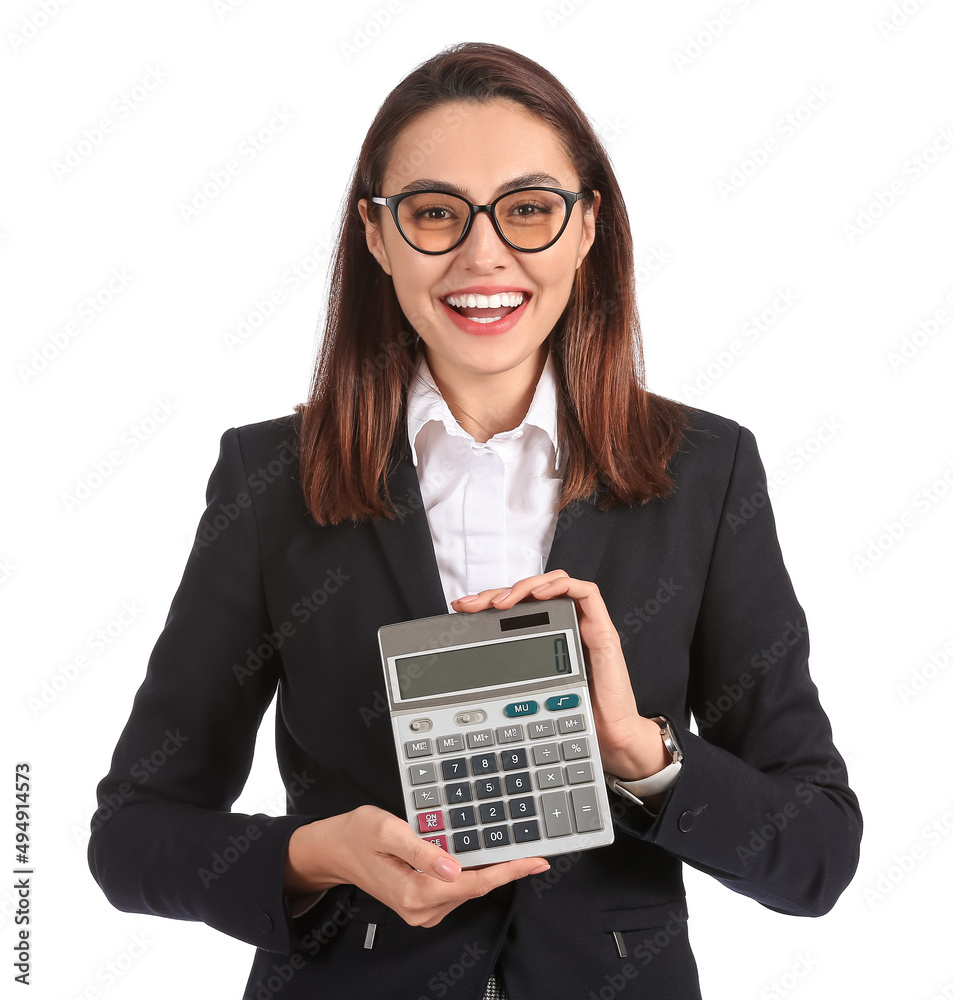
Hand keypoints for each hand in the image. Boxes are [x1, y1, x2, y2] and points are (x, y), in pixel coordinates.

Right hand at [284, 805, 548, 926]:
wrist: (335, 850)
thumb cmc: (358, 834)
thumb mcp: (388, 831)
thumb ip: (422, 849)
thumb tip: (454, 867)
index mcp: (416, 891)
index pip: (474, 882)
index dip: (509, 870)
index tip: (536, 861)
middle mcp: (421, 908)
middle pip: (475, 887)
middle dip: (505, 868)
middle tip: (534, 849)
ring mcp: (421, 909)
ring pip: (467, 889)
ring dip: (488, 868)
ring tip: (512, 847)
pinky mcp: (421, 903)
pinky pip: (455, 888)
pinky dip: (471, 872)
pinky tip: (481, 854)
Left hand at [451, 570, 669, 781]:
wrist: (608, 736)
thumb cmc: (573, 716)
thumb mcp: (528, 692)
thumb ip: (508, 678)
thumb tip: (467, 682)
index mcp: (545, 636)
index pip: (515, 605)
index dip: (487, 601)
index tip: (461, 608)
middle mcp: (565, 625)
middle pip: (531, 591)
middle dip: (497, 592)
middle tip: (472, 605)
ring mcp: (584, 625)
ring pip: (555, 583)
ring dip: (524, 586)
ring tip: (501, 602)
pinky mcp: (603, 630)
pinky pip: (586, 592)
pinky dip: (560, 587)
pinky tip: (538, 596)